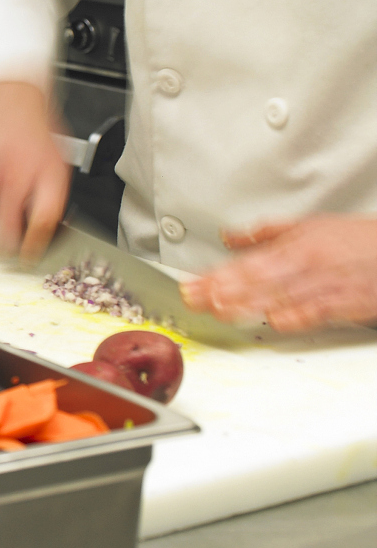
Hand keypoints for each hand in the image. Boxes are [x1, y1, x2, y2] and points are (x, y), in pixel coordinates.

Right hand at [0, 81, 70, 258]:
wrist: (10, 96)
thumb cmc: (37, 126)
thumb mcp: (59, 161)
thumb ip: (54, 193)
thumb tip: (52, 223)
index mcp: (44, 175)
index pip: (41, 223)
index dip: (37, 245)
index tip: (33, 253)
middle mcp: (15, 177)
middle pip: (7, 231)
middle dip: (10, 249)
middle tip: (12, 255)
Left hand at [184, 216, 376, 332]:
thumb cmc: (356, 240)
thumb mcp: (309, 226)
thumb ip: (265, 233)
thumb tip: (229, 236)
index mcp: (295, 245)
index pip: (246, 261)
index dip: (216, 274)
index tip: (192, 284)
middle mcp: (306, 264)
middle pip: (258, 278)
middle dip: (223, 289)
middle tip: (195, 298)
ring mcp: (325, 285)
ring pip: (282, 296)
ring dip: (249, 304)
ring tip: (220, 310)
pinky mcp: (346, 303)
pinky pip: (318, 311)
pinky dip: (297, 316)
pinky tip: (274, 321)